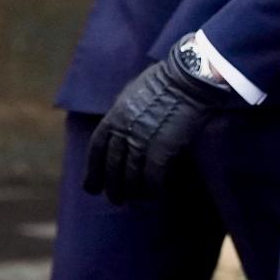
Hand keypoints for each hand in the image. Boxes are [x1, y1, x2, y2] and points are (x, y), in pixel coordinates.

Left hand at [82, 39, 230, 204]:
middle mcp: (124, 131)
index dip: (93, 170)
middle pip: (112, 167)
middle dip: (112, 186)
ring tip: (134, 200)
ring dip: (132, 192)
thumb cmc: (163, 81)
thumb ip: (122, 114)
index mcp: (114, 115)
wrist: (187, 79)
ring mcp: (142, 141)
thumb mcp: (132, 93)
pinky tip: (155, 194)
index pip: (97, 149)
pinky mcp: (162, 150)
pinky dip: (153, 189)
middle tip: (115, 199)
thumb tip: (119, 131)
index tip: (92, 186)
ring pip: (131, 176)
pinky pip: (152, 178)